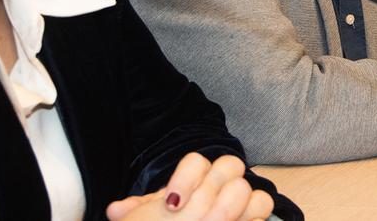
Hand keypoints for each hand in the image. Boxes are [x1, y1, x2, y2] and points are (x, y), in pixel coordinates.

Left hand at [106, 153, 272, 220]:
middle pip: (229, 164)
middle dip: (211, 192)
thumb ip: (136, 211)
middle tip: (199, 218)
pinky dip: (252, 213)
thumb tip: (114, 211)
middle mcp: (218, 181)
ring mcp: (237, 197)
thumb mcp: (148, 218)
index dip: (186, 180)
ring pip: (245, 185)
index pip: (197, 161)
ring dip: (230, 206)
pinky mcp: (252, 214)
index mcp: (193, 178)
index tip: (172, 205)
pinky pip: (262, 203)